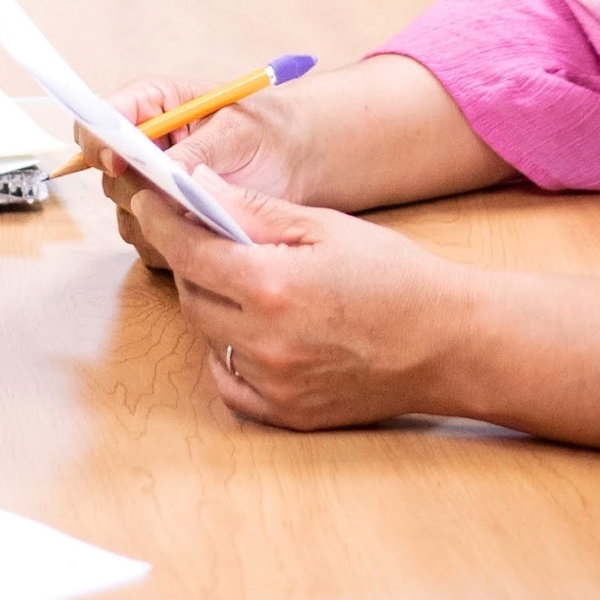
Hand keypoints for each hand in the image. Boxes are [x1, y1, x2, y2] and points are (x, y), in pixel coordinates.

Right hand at [94, 80, 307, 272]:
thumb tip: (167, 174)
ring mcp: (151, 185)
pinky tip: (207, 230)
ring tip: (205, 213)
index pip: (100, 118)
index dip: (99, 141)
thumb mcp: (237, 131)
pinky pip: (148, 239)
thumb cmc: (268, 130)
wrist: (296, 161)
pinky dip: (171, 243)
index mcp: (152, 105)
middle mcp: (143, 146)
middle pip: (107, 173)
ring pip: (125, 211)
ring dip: (157, 219)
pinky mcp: (165, 218)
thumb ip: (198, 150)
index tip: (118, 163)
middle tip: (177, 195)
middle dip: (138, 188)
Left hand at [129, 173, 473, 428]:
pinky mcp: (286, 413)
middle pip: (191, 295)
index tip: (149, 201)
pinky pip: (229, 380)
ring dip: (213, 305)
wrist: (450, 345)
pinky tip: (255, 330)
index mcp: (272, 285)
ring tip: (246, 282)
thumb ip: (256, 209)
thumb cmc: (396, 277)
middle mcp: (264, 340)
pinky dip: (229, 352)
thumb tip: (197, 186)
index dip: (161, 221)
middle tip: (207, 237)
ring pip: (209, 337)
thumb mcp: (327, 227)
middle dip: (191, 261)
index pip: (188, 249)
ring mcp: (273, 383)